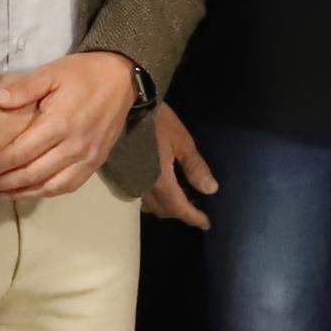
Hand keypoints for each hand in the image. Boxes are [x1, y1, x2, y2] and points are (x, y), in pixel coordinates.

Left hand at [0, 50, 136, 198]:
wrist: (122, 78)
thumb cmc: (83, 73)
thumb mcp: (51, 72)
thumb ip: (23, 88)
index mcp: (59, 123)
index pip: (20, 153)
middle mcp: (73, 146)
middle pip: (32, 174)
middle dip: (4, 182)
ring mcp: (87, 157)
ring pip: (50, 186)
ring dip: (23, 193)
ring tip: (2, 192)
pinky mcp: (97, 162)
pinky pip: (69, 186)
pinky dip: (48, 192)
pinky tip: (33, 191)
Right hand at [137, 101, 217, 229]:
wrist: (125, 106)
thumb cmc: (157, 121)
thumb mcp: (182, 141)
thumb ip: (195, 167)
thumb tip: (210, 190)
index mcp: (159, 181)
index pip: (179, 208)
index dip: (194, 217)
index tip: (206, 224)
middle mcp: (142, 187)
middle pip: (162, 210)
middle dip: (180, 212)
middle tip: (196, 207)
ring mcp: (128, 182)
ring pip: (149, 205)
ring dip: (165, 206)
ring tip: (181, 198)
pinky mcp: (120, 174)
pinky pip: (139, 195)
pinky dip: (153, 198)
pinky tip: (162, 187)